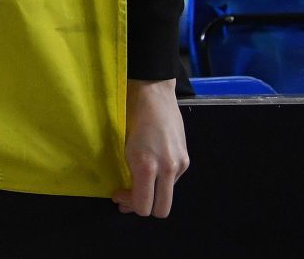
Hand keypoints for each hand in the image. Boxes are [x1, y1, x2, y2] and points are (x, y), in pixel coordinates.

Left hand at [113, 78, 188, 217]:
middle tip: (128, 195)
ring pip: (168, 195)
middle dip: (143, 207)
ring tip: (138, 181)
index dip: (129, 205)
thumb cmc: (128, 115)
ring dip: (153, 193)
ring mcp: (179, 164)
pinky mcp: (186, 159)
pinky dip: (161, 180)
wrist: (153, 93)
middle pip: (160, 210)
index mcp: (146, 166)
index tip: (117, 194)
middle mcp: (167, 169)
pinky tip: (151, 168)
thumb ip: (127, 173)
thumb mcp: (122, 147)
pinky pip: (173, 181)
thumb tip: (125, 196)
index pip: (143, 206)